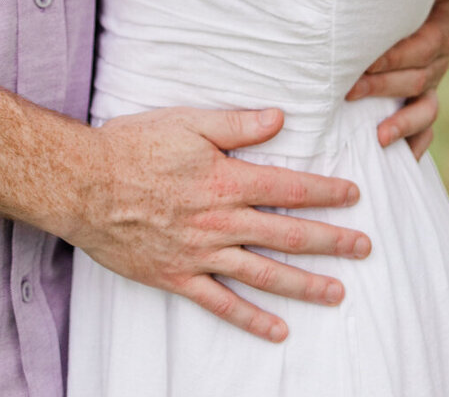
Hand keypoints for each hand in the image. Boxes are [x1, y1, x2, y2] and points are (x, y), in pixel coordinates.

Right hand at [64, 106, 369, 343]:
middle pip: (287, 234)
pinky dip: (253, 320)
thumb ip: (236, 124)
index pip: (288, 187)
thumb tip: (279, 117)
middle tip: (364, 248)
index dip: (325, 191)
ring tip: (337, 291)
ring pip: (264, 274)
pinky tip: (279, 330)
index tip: (353, 195)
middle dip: (331, 241)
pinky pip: (222, 305)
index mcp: (225, 180)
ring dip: (305, 284)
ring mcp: (201, 254)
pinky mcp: (178, 277)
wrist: (84, 185)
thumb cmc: (133, 146)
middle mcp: (220, 222)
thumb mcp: (187, 122)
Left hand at [346, 0, 448, 158]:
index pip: (421, 48)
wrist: (417, 4)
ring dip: (403, 123)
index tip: (364, 62)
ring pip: (426, 109)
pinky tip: (404, 159)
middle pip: (417, 79)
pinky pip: (428, 128)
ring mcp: (434, 84)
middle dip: (382, 87)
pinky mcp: (425, 101)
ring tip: (380, 136)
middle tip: (349, 91)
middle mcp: (441, 61)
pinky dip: (418, 144)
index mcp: (440, 31)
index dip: (394, 57)